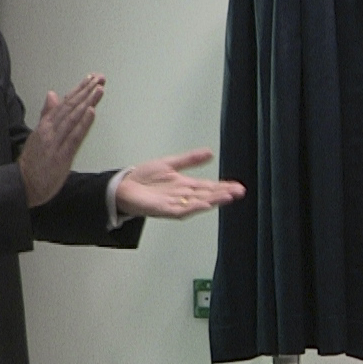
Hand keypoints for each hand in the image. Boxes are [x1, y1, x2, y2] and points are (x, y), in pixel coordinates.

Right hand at [19, 74, 103, 206]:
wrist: (23, 185)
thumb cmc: (33, 163)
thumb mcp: (38, 135)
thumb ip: (47, 115)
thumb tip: (52, 94)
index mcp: (45, 126)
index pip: (64, 104)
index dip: (78, 90)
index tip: (90, 79)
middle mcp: (50, 130)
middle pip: (70, 107)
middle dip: (86, 91)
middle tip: (100, 78)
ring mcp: (55, 142)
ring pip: (73, 118)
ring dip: (87, 102)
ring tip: (99, 89)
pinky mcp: (61, 156)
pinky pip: (74, 137)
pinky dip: (83, 124)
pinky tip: (92, 112)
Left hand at [115, 148, 246, 218]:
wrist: (123, 186)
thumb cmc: (144, 177)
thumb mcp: (170, 163)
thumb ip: (190, 159)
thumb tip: (210, 153)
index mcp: (186, 186)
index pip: (209, 186)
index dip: (224, 186)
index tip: (238, 186)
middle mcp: (183, 196)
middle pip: (207, 195)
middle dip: (223, 193)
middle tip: (239, 192)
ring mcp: (174, 204)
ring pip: (198, 203)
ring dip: (213, 200)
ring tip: (228, 197)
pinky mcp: (164, 210)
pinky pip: (182, 210)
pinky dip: (194, 207)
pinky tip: (205, 204)